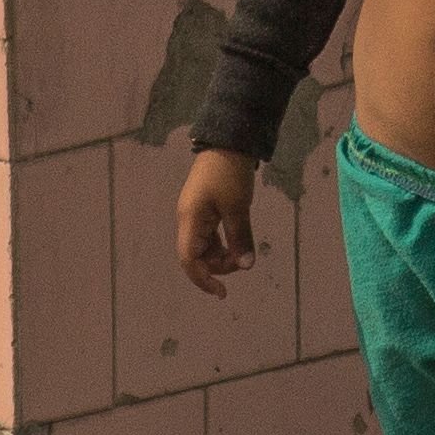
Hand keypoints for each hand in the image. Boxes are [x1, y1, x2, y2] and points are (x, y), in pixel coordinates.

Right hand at [179, 151, 262, 294]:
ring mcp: (196, 214)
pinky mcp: (205, 209)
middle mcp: (188, 220)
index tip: (221, 292)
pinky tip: (238, 244)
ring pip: (205, 247)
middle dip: (218, 266)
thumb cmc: (230, 174)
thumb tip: (246, 266)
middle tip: (243, 262)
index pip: (189, 260)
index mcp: (190, 220)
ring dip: (222, 255)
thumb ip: (240, 238)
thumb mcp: (238, 207)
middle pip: (196, 256)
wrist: (228, 142)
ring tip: (243, 253)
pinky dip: (223, 244)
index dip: (203, 279)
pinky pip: (211, 235)